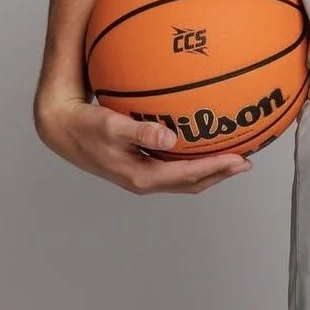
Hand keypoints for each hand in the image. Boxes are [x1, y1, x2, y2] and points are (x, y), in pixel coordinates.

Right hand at [34, 94, 252, 194]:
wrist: (63, 129)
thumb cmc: (85, 126)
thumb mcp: (110, 126)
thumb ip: (140, 131)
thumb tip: (170, 137)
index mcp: (140, 176)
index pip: (188, 176)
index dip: (216, 169)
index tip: (240, 160)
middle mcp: (145, 180)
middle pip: (192, 183)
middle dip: (221, 173)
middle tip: (246, 162)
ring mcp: (143, 174)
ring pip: (185, 178)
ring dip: (210, 170)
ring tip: (233, 157)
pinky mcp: (140, 164)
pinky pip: (174, 166)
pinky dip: (193, 159)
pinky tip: (201, 142)